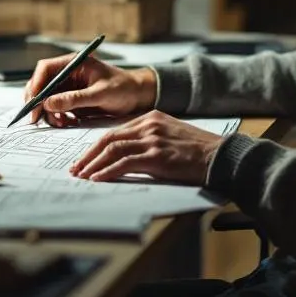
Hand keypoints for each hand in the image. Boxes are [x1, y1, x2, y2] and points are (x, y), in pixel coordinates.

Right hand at [23, 56, 156, 126]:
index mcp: (74, 63)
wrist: (138, 97)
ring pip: (46, 99)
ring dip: (48, 112)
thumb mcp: (100, 94)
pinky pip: (56, 108)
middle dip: (38, 102)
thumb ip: (75, 99)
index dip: (36, 84)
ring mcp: (69, 87)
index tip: (34, 101)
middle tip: (37, 118)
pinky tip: (67, 122)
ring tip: (61, 122)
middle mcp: (68, 74)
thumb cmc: (124, 88)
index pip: (45, 69)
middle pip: (41, 85)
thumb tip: (49, 103)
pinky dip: (57, 117)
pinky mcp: (72, 100)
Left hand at [70, 111, 223, 183]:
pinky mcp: (157, 155)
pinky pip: (124, 163)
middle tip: (75, 168)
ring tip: (81, 176)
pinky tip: (97, 179)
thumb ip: (150, 138)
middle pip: (108, 138)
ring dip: (93, 164)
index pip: (115, 131)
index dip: (96, 146)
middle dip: (88, 154)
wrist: (220, 156)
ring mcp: (152, 139)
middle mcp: (149, 125)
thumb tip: (125, 155)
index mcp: (151, 117)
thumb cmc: (198, 150)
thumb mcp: (171, 135)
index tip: (85, 158)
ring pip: (112, 149)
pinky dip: (107, 171)